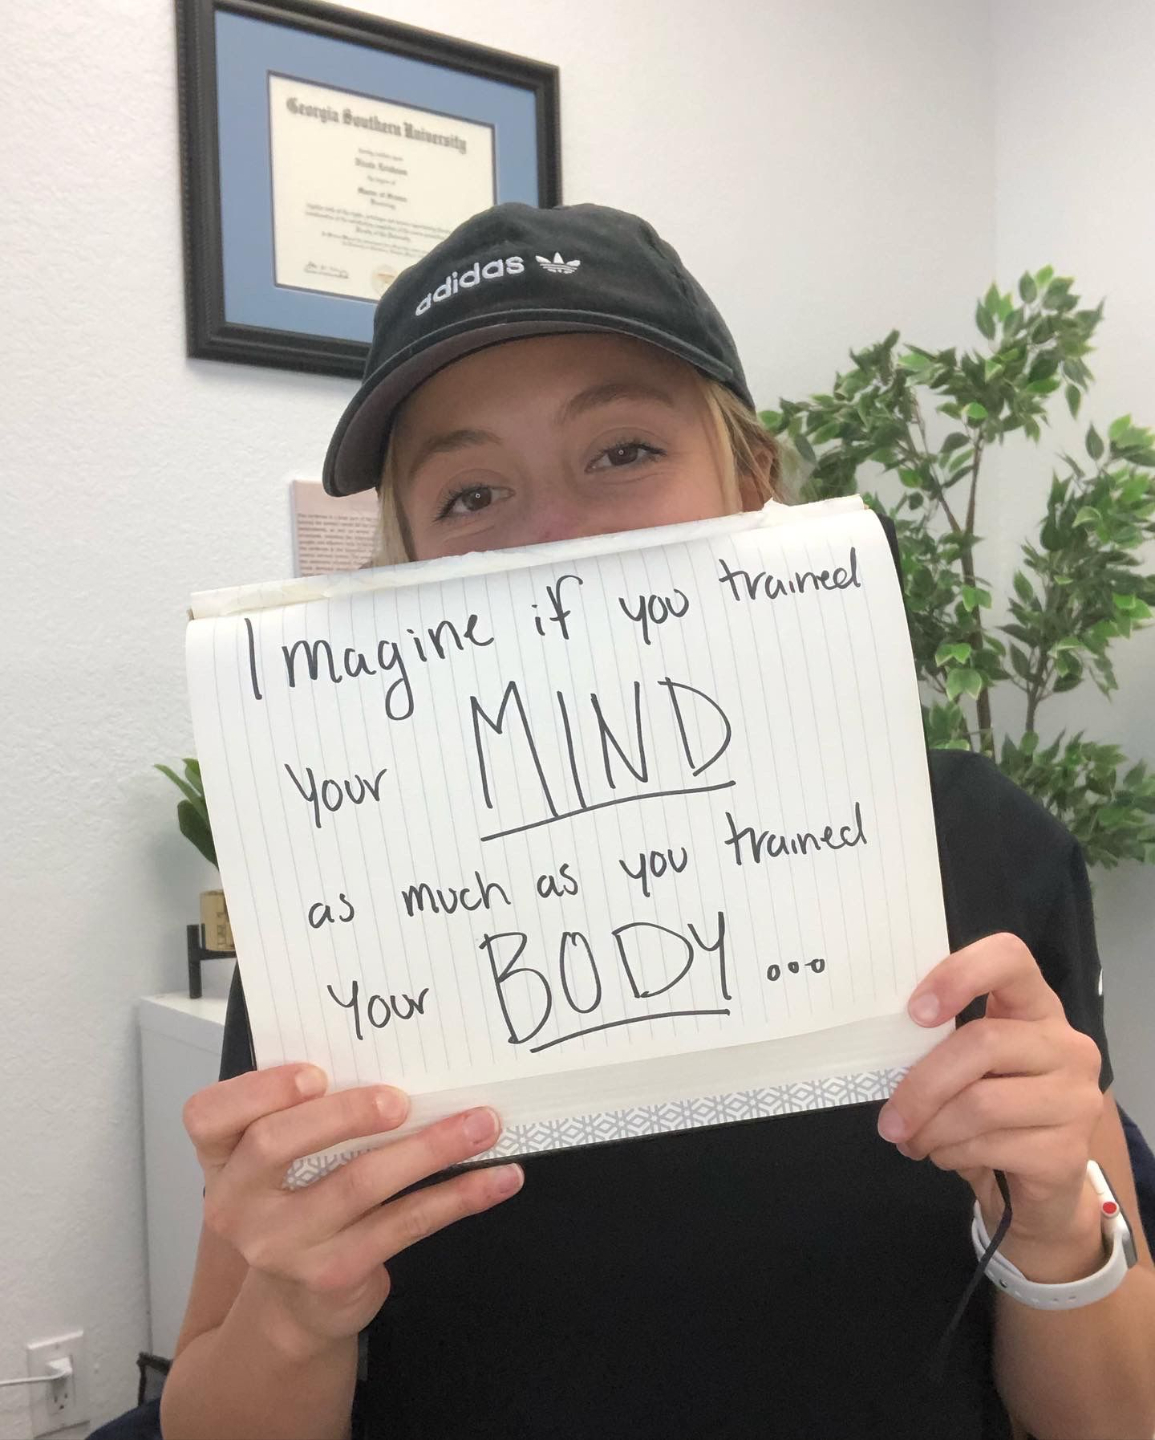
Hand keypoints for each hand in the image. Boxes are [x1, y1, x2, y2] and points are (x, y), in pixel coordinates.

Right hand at [183, 1065, 522, 1351]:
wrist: (298, 1302)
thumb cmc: (300, 1199)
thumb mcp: (283, 1159)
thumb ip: (308, 1110)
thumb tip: (394, 1053)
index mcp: (222, 1159)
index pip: (208, 1117)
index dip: (258, 1090)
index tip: (314, 1072)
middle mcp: (239, 1205)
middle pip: (277, 1145)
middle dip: (345, 1113)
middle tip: (402, 1100)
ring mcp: (284, 1246)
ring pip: (358, 1184)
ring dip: (430, 1148)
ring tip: (482, 1124)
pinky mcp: (336, 1273)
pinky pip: (405, 1224)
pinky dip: (459, 1195)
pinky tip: (497, 1178)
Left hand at [876, 933, 1104, 1263]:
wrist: (1039, 1183)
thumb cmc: (992, 1108)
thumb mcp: (967, 1066)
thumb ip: (940, 1044)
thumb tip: (880, 1048)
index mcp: (1035, 1007)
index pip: (1009, 958)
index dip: (959, 974)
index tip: (915, 1011)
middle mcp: (1066, 1045)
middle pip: (983, 1042)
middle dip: (922, 1086)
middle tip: (890, 1120)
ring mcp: (1075, 1098)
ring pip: (981, 1104)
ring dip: (931, 1128)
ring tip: (913, 1141)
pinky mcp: (1070, 1151)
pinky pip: (991, 1147)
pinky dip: (952, 1155)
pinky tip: (946, 1156)